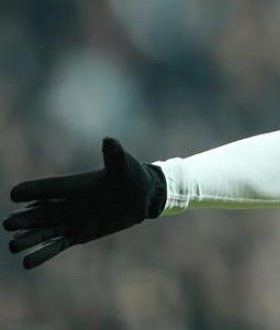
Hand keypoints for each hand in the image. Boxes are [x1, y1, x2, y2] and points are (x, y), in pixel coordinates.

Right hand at [3, 138, 165, 268]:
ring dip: (28, 239)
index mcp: (72, 186)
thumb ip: (114, 155)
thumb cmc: (132, 176)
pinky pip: (57, 246)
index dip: (31, 191)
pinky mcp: (79, 235)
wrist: (143, 196)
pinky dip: (42, 254)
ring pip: (43, 232)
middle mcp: (67, 203)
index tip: (15, 195)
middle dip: (23, 219)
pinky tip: (26, 262)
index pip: (46, 188)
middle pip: (38, 213)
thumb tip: (109, 140)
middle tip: (8, 224)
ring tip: (12, 246)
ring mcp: (71, 220)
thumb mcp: (124, 166)